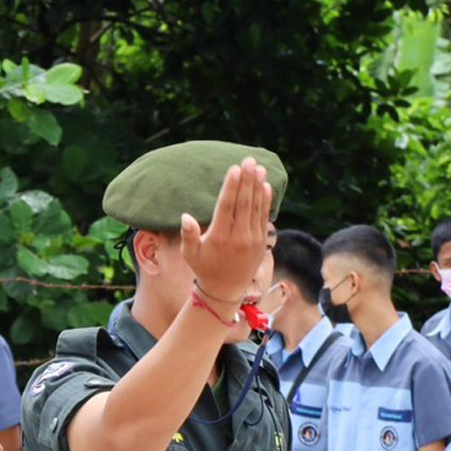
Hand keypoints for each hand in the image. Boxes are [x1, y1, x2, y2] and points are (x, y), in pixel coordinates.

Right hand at [177, 158, 273, 303]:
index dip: (231, 187)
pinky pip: (264, 217)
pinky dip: (265, 200)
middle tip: (248, 161)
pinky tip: (265, 185)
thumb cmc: (204, 267)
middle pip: (243, 204)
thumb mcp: (190, 254)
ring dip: (258, 186)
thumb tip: (185, 217)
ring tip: (259, 167)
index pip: (226, 208)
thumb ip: (188, 235)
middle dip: (247, 181)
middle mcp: (238, 238)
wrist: (226, 289)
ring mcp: (252, 240)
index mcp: (219, 238)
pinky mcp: (261, 242)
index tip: (234, 169)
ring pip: (255, 208)